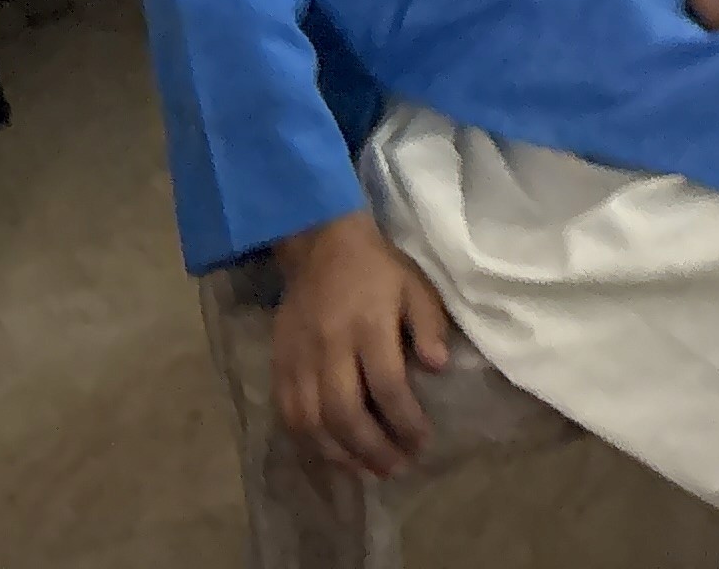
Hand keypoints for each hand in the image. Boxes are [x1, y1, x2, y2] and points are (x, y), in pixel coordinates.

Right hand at [270, 210, 450, 480]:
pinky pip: (288, 415)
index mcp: (369, 326)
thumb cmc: (377, 269)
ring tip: (367, 471)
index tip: (422, 441)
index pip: (387, 385)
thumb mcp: (415, 286)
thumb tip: (438, 367)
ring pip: (312, 422)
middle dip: (372, 448)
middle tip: (396, 467)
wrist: (320, 246)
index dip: (405, 420)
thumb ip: (428, 325)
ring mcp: (299, 360)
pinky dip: (309, 442)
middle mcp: (330, 347)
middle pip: (345, 412)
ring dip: (340, 454)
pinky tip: (332, 455)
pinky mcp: (279, 366)